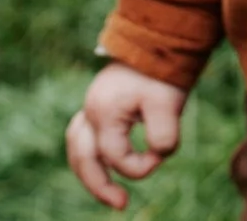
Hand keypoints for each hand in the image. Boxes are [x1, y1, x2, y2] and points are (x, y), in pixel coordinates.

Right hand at [66, 62, 187, 209]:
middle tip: (122, 204)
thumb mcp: (169, 103)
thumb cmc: (163, 72)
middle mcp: (91, 110)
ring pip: (77, 148)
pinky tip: (107, 166)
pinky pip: (84, 138)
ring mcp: (91, 106)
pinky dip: (91, 156)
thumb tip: (157, 156)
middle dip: (99, 185)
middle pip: (82, 158)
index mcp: (104, 111)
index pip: (115, 156)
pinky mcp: (99, 105)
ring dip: (90, 172)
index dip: (141, 166)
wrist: (159, 41)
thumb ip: (163, 135)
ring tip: (109, 193)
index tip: (162, 155)